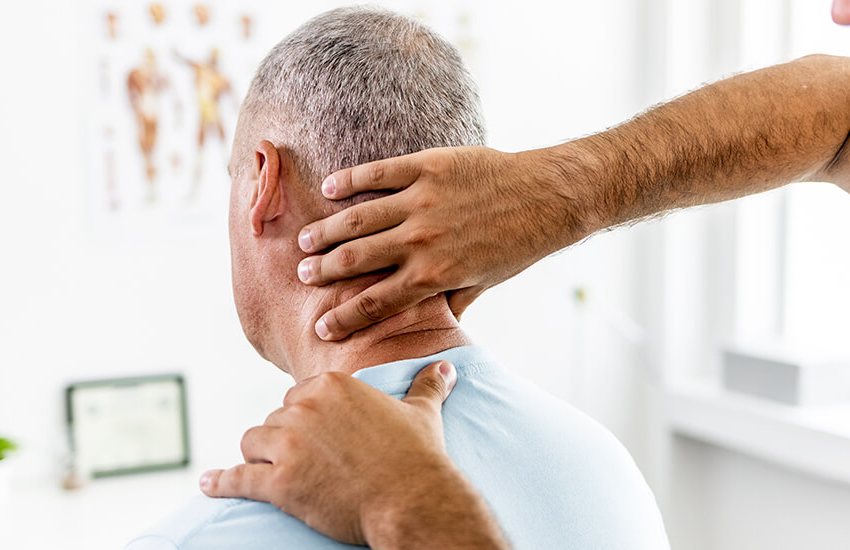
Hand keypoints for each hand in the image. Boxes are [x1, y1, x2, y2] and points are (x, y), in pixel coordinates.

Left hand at [199, 361, 506, 548]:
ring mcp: (289, 445)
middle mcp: (305, 407)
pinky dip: (221, 482)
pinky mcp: (279, 482)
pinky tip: (208, 483)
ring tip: (276, 474)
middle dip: (284, 440)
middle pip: (274, 419)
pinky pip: (239, 478)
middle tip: (306, 463)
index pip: (298, 396)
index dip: (306, 420)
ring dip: (261, 458)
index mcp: (332, 385)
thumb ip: (427, 387)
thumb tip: (447, 367)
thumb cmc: (419, 459)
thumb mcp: (422, 414)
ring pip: (254, 443)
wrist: (414, 501)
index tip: (319, 439)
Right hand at [296, 146, 588, 340]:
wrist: (547, 197)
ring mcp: (423, 201)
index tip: (321, 328)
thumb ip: (448, 304)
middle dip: (322, 271)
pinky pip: (378, 174)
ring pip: (357, 218)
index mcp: (433, 275)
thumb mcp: (482, 284)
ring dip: (326, 231)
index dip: (343, 318)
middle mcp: (421, 240)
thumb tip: (425, 332)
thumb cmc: (516, 245)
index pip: (375, 303)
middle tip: (302, 275)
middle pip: (354, 260)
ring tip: (305, 239)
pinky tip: (330, 189)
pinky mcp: (428, 167)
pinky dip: (349, 181)